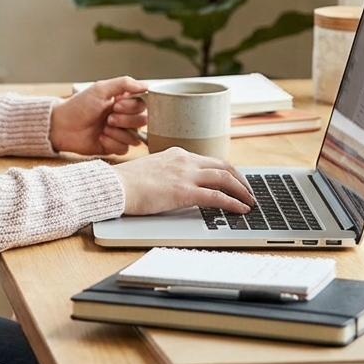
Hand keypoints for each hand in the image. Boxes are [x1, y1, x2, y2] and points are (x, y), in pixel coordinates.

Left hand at [49, 76, 148, 155]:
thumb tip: (147, 86)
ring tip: (103, 128)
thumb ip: (125, 84)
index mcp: (123, 102)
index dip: (132, 107)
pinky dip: (113, 143)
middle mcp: (124, 117)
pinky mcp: (113, 147)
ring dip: (118, 132)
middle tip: (108, 118)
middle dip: (125, 120)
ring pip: (135, 137)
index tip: (116, 104)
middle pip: (142, 121)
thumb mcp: (101, 89)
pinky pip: (125, 149)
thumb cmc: (79, 106)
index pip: (143, 105)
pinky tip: (101, 137)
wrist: (62, 125)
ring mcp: (119, 133)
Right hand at [112, 147, 255, 215]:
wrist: (113, 186)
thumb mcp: (149, 171)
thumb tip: (171, 185)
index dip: (225, 171)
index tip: (233, 181)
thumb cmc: (124, 183)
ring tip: (250, 202)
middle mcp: (184, 160)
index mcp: (176, 154)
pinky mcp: (184, 192)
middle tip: (248, 191)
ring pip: (225, 179)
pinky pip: (217, 196)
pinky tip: (241, 210)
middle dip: (240, 180)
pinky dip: (233, 203)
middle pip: (223, 166)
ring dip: (242, 191)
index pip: (209, 160)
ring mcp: (185, 175)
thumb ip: (166, 174)